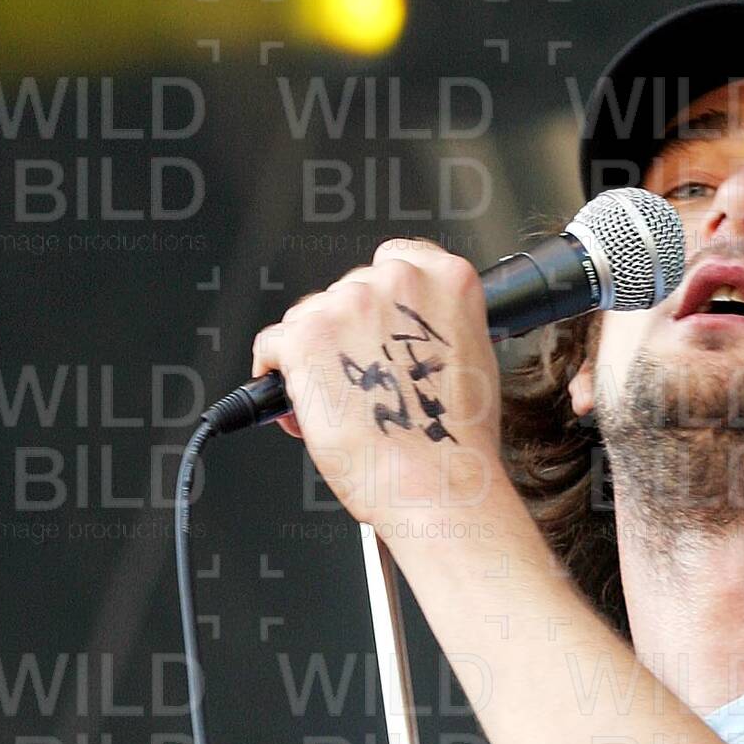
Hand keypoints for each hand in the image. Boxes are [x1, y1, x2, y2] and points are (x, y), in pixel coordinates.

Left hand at [250, 239, 504, 535]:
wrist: (437, 484)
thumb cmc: (455, 442)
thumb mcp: (471, 361)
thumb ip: (436, 329)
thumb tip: (398, 338)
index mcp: (447, 282)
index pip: (395, 260)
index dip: (379, 301)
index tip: (374, 325)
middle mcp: (396, 282)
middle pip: (347, 292)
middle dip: (346, 335)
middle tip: (361, 383)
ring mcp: (347, 306)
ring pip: (309, 318)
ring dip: (314, 356)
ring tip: (338, 403)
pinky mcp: (305, 338)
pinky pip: (272, 345)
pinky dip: (275, 373)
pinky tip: (298, 403)